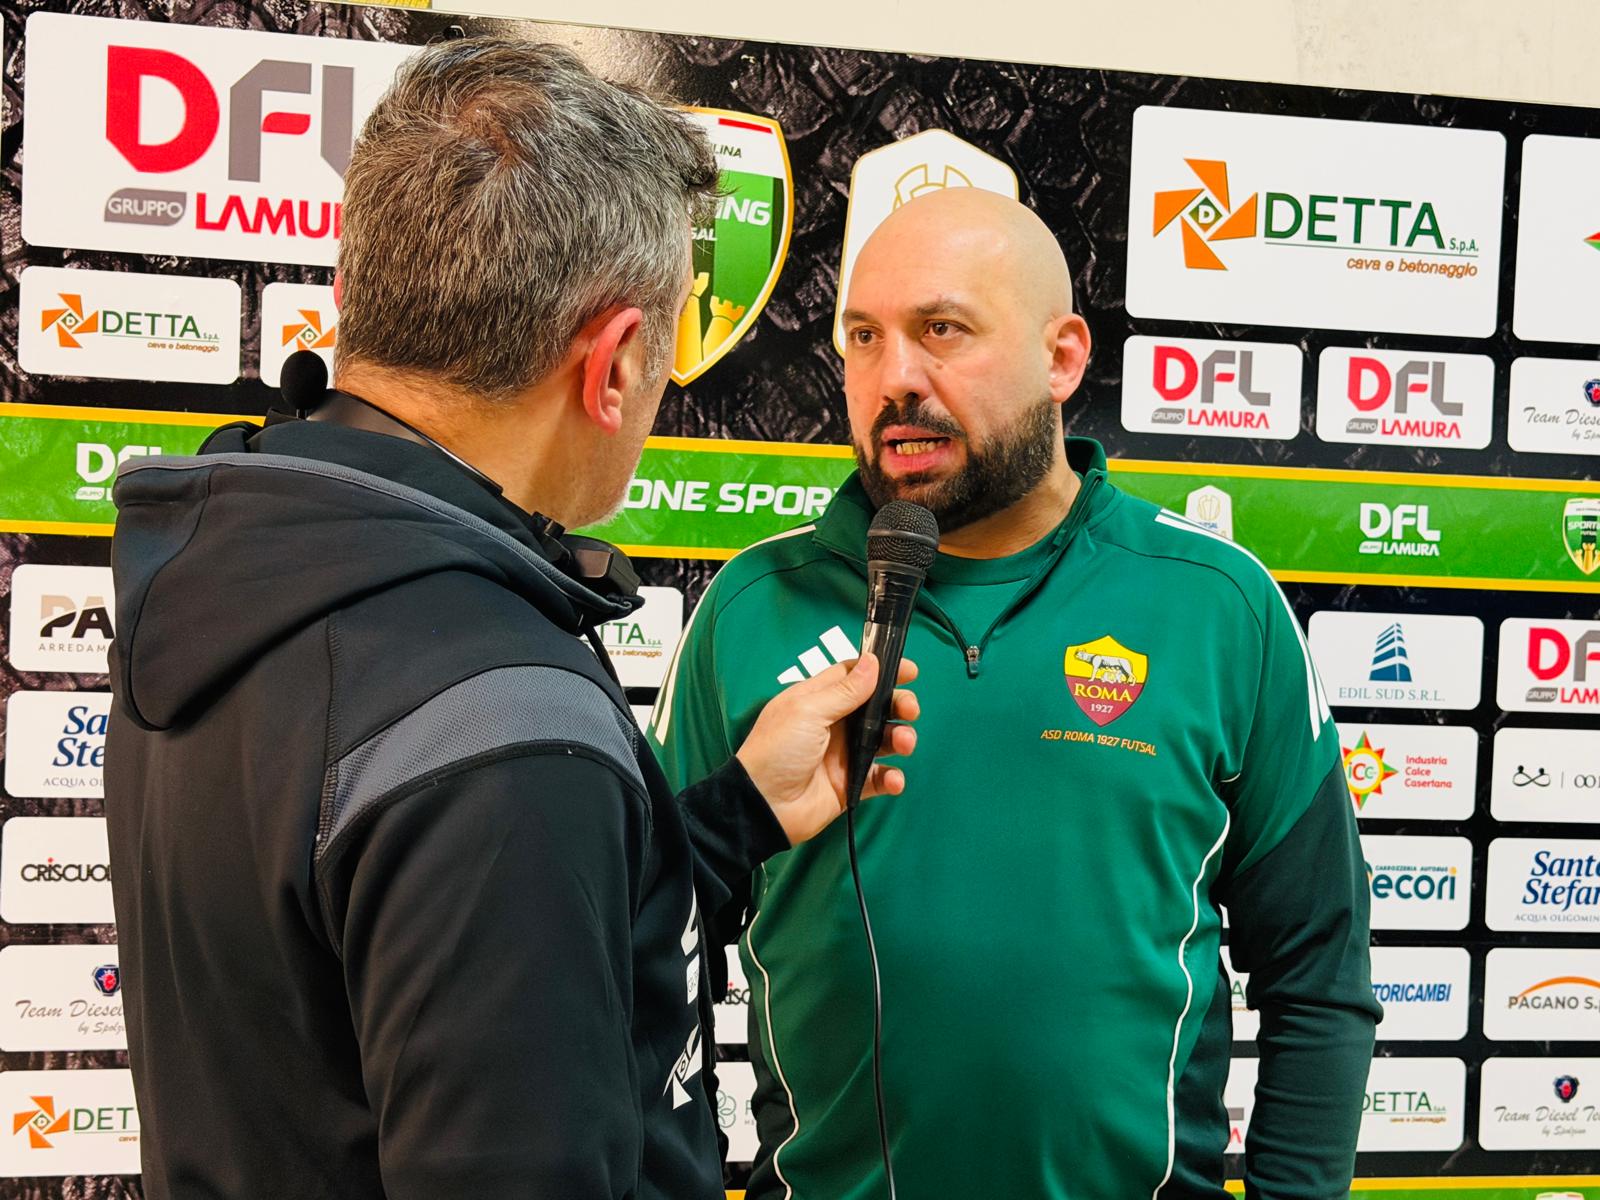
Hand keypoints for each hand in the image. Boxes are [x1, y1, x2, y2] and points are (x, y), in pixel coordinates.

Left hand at [735, 654, 918, 845]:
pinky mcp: (852, 784)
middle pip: (876, 706)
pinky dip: (892, 777)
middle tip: (910, 709)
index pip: (854, 676)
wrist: (763, 806)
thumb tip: (872, 661)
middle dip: (898, 705)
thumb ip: (844, 690)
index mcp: (819, 699)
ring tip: (903, 744)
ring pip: (884, 740)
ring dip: (900, 738)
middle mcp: (835, 723)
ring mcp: (845, 754)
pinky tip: (893, 779)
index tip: (910, 671)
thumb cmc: (778, 750)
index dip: (881, 670)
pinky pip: (880, 777)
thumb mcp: (808, 711)